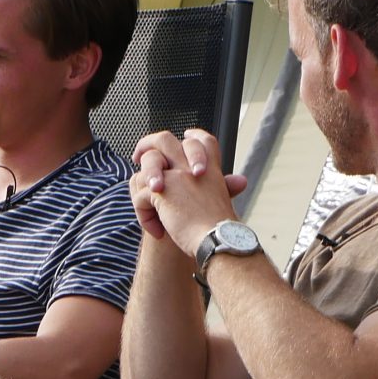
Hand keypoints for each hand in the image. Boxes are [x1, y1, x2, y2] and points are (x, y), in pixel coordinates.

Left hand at [130, 128, 246, 253]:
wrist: (218, 242)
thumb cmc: (222, 229)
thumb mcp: (224, 201)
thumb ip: (225, 187)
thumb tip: (240, 181)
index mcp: (209, 169)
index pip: (202, 140)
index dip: (192, 136)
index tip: (184, 137)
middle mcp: (192, 167)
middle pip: (164, 139)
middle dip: (146, 144)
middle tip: (138, 156)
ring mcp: (177, 176)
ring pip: (147, 164)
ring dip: (140, 184)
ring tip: (144, 203)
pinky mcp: (162, 191)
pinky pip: (141, 195)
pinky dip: (143, 214)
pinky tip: (157, 231)